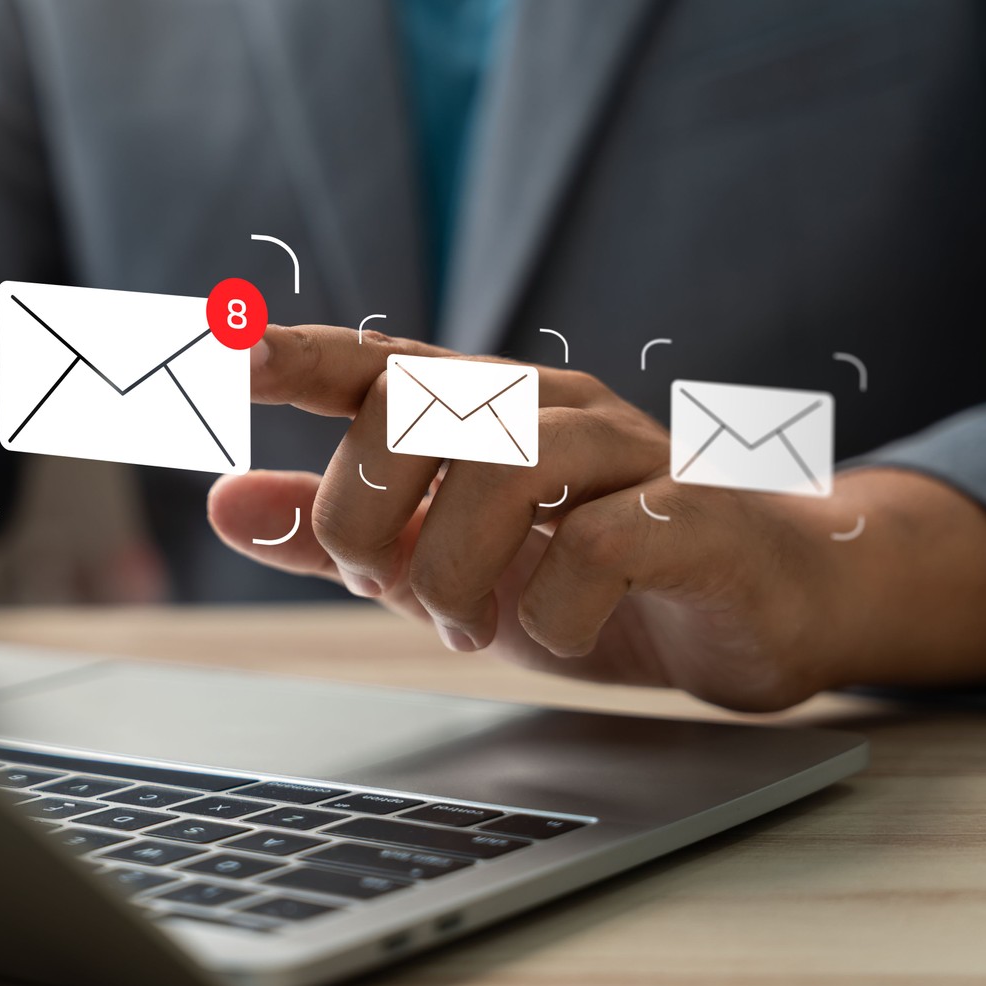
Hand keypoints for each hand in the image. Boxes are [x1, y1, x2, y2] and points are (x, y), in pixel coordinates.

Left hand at [209, 325, 985, 711]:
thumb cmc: (593, 580)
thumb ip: (336, 537)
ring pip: (501, 467)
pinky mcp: (694, 515)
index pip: (372, 364)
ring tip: (466, 629)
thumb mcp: (443, 568)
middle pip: (415, 410)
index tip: (225, 352)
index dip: (297, 356)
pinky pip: (598, 544)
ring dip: (455, 570)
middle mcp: (547, 407)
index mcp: (482, 408)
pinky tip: (553, 633)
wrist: (763, 605)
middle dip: (368, 512)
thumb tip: (222, 502)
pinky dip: (549, 609)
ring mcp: (626, 452)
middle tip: (385, 587)